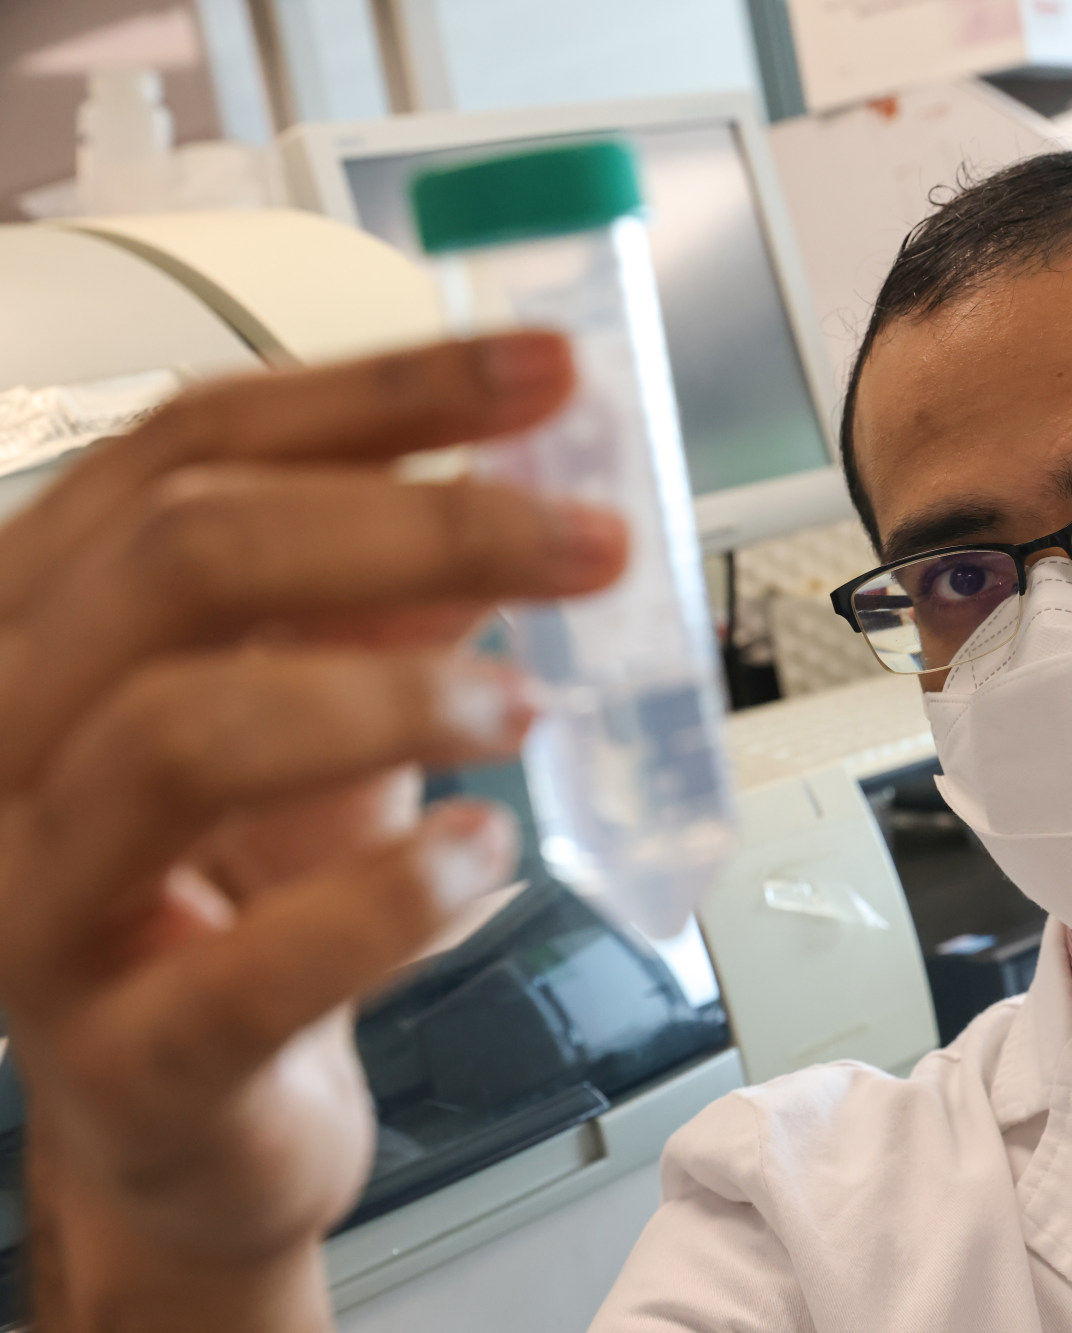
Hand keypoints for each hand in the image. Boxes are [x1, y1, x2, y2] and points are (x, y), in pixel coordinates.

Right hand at [0, 334, 626, 1331]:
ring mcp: (33, 899)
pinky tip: (482, 857)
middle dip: (419, 526)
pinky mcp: (122, 1055)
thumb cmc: (247, 889)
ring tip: (523, 706)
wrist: (193, 1116)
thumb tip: (531, 477)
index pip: (191, 447)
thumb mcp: (327, 708)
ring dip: (390, 697)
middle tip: (587, 543)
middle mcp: (4, 733)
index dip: (383, 397)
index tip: (547, 377)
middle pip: (184, 560)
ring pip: (181, 732)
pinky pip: (244, 966)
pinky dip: (390, 896)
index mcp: (47, 615)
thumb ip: (394, 595)